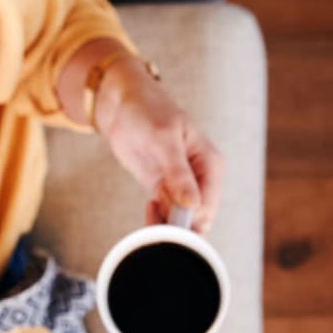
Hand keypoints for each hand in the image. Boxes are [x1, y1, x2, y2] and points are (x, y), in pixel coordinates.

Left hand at [94, 56, 223, 232]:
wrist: (123, 105)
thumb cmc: (148, 112)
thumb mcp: (163, 139)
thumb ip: (178, 173)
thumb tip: (193, 205)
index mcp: (210, 164)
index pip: (208, 206)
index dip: (190, 220)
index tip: (168, 217)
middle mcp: (201, 179)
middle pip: (198, 220)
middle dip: (178, 227)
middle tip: (156, 214)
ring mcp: (182, 187)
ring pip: (181, 222)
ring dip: (165, 225)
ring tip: (150, 207)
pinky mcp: (163, 191)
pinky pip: (166, 217)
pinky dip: (157, 219)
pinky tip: (148, 205)